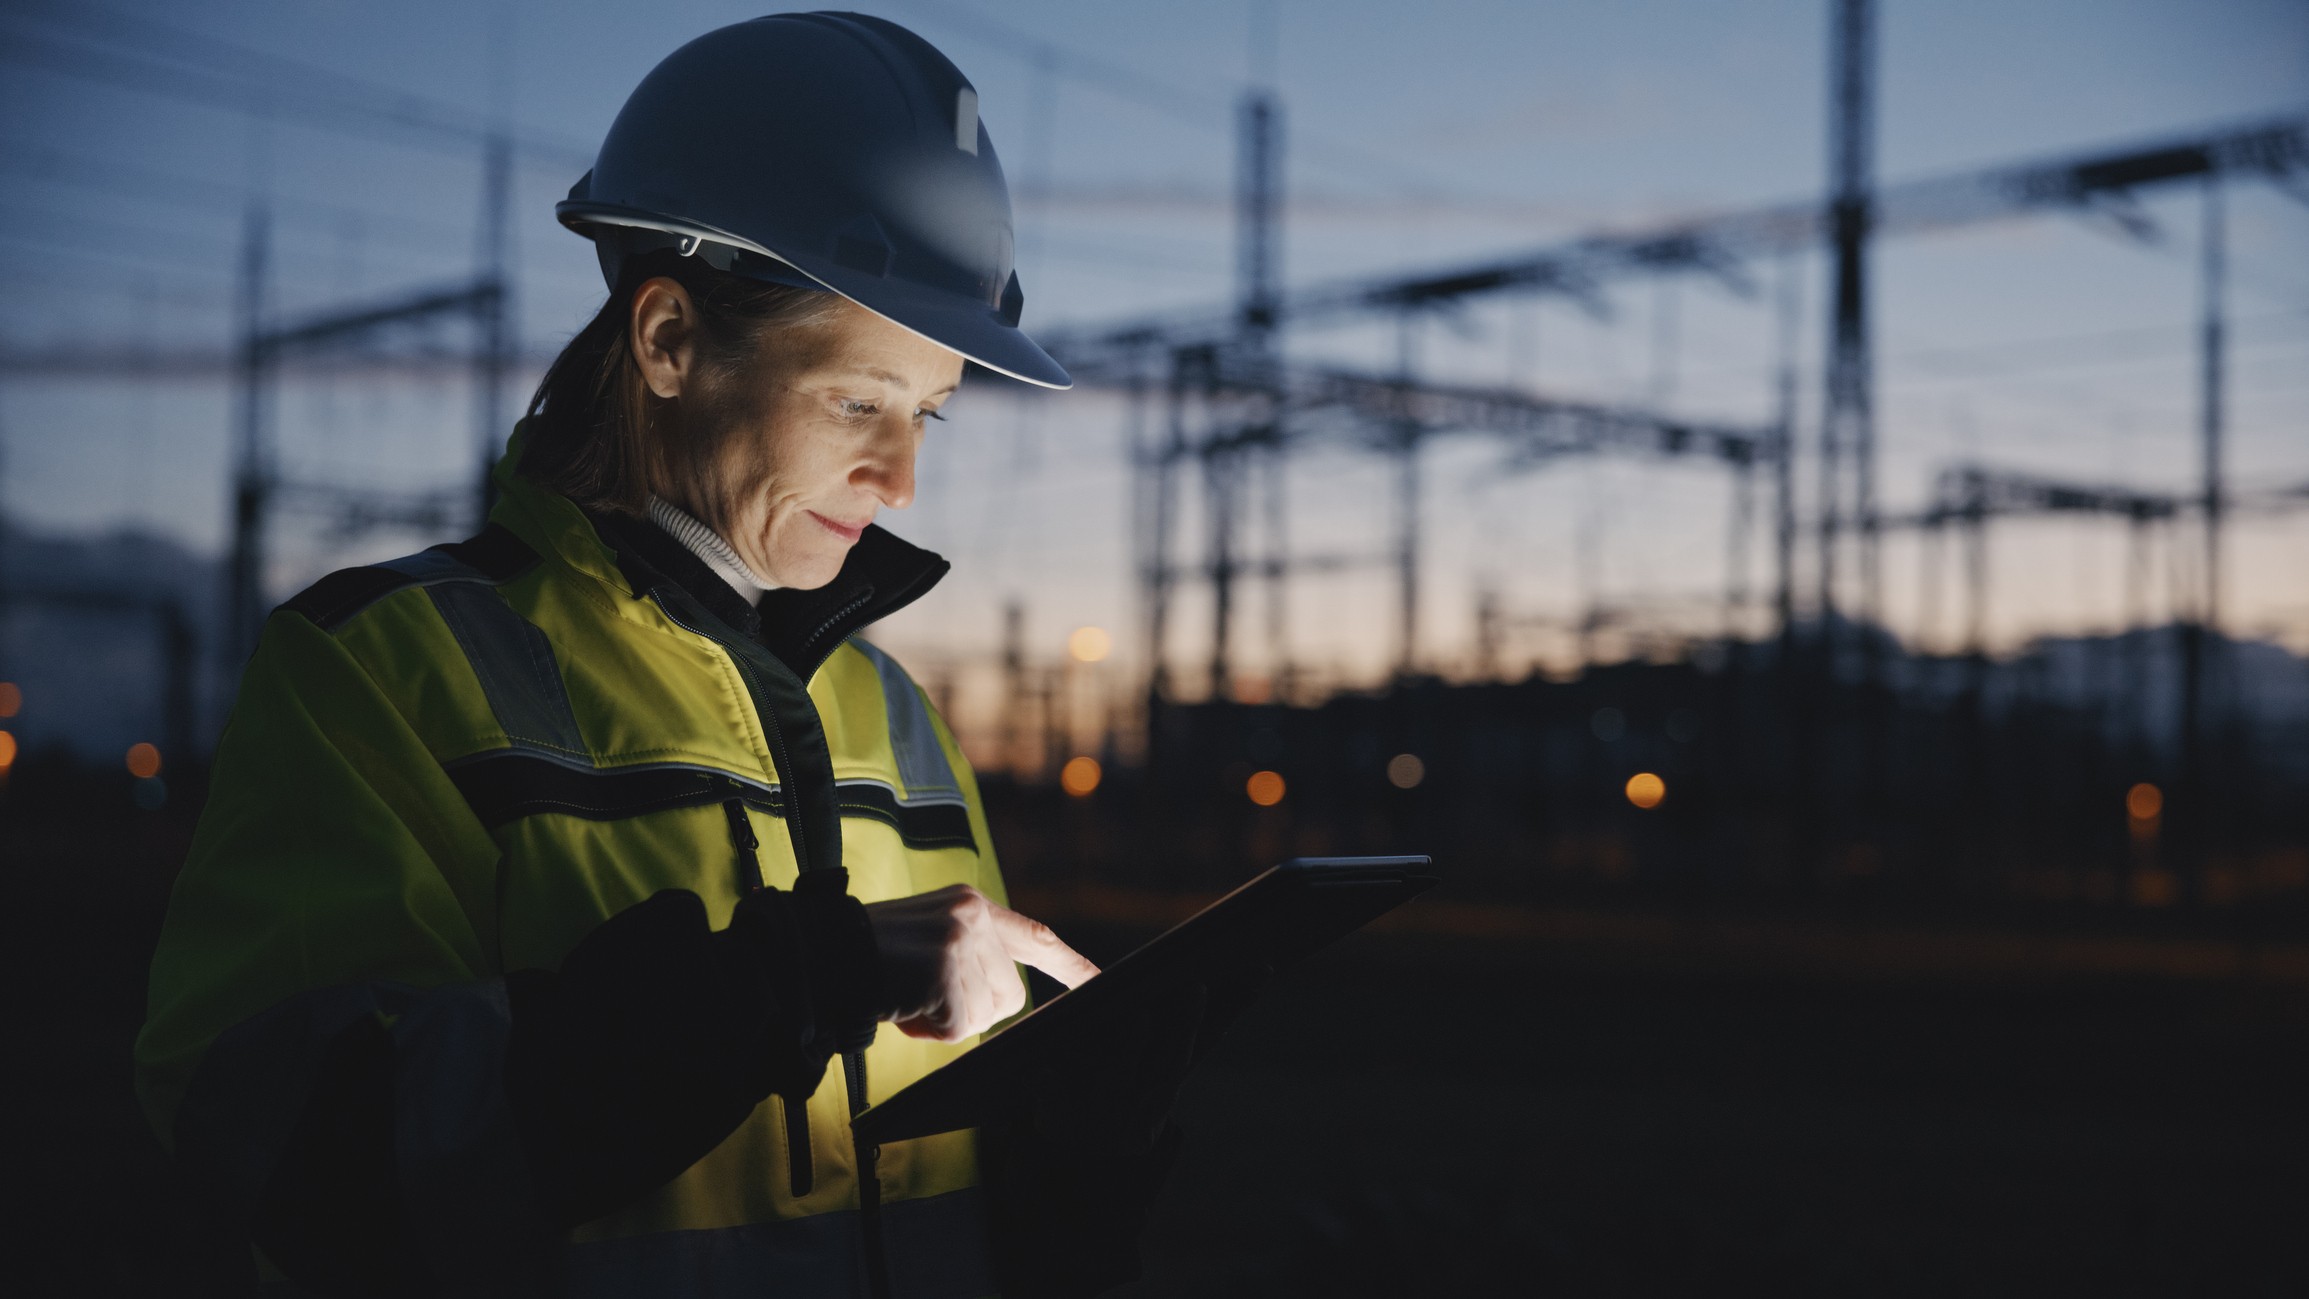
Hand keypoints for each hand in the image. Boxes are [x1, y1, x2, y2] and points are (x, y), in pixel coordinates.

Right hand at [864, 885, 1098, 1041]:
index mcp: (970, 904)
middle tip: (923, 996)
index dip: (1069, 964)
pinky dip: (927, 1031)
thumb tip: (1002, 1000)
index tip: (1098, 983)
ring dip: (945, 1020)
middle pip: (1008, 995)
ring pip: (984, 1016)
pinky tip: (901, 1008)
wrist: (821, 953)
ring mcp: (959, 942)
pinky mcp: (944, 972)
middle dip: (971, 1009)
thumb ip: (970, 956)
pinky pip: (956, 1028)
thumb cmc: (870, 955)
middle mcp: (972, 916)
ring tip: (908, 996)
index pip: (1035, 936)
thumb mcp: (929, 936)